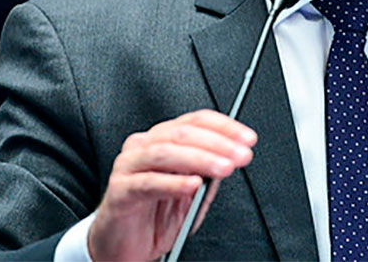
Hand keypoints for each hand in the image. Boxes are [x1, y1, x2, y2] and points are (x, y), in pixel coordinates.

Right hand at [88, 109, 256, 261]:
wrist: (121, 247)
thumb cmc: (154, 216)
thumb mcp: (191, 193)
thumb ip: (208, 174)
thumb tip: (231, 158)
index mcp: (162, 140)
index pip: (195, 121)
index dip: (224, 127)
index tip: (247, 138)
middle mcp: (143, 146)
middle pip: (182, 133)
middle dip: (217, 143)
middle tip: (239, 156)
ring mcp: (128, 166)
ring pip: (165, 152)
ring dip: (200, 159)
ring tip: (222, 169)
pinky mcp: (120, 190)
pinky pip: (148, 182)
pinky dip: (173, 182)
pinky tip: (192, 185)